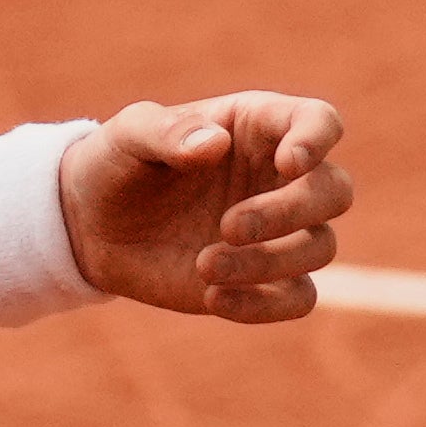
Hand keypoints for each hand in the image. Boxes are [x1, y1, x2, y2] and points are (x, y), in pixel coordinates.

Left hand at [64, 93, 349, 321]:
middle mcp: (282, 178)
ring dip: (271, 262)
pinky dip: (265, 304)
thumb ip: (167, 132)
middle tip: (229, 226)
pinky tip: (212, 298)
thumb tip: (214, 145)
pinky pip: (298, 298)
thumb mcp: (128, 135)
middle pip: (334, 191)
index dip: (318, 139)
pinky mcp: (263, 280)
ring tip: (204, 264)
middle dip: (292, 211)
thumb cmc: (117, 164)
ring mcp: (279, 231)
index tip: (291, 161)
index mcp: (261, 127)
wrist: (91, 226)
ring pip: (321, 247)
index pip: (320, 122)